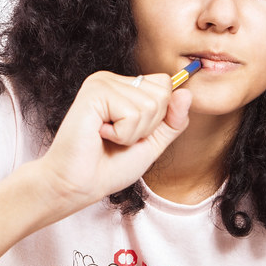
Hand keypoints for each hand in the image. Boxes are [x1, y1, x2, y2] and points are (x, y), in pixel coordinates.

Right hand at [36, 71, 191, 211]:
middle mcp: (112, 80)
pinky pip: (133, 113)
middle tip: (118, 137)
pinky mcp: (94, 92)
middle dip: (148, 126)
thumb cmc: (109, 166)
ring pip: (150, 104)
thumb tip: (186, 93)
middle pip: (162, 92)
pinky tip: (100, 134)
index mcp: (124, 87)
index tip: (131, 133)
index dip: (158, 118)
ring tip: (108, 137)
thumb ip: (173, 120)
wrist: (79, 185)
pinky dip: (122, 134)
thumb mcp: (152, 143)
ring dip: (133, 133)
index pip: (166, 85)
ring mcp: (102, 83)